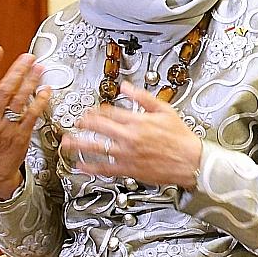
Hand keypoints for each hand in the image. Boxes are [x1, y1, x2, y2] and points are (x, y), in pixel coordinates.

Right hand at [0, 45, 49, 199]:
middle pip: (4, 90)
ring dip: (31, 82)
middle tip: (28, 57)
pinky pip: (32, 115)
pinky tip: (46, 90)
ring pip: (19, 101)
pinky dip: (40, 100)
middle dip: (17, 71)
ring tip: (40, 68)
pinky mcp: (21, 135)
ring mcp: (6, 127)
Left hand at [63, 82, 202, 188]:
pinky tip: (81, 166)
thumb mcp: (164, 110)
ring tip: (67, 143)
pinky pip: (105, 168)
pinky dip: (91, 168)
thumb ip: (142, 97)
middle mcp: (129, 137)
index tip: (90, 110)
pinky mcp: (128, 169)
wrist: (191, 160)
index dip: (96, 110)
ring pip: (97, 148)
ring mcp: (126, 154)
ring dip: (79, 145)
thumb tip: (127, 87)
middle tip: (75, 123)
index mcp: (137, 121)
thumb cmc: (181, 138)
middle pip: (98, 128)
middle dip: (83, 124)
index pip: (109, 112)